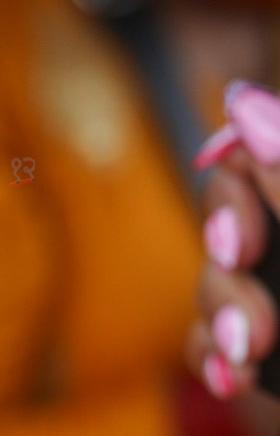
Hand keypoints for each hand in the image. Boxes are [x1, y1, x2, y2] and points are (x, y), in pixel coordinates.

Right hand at [191, 81, 279, 400]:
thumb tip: (243, 100)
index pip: (270, 148)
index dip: (244, 166)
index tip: (243, 230)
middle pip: (232, 199)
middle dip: (224, 239)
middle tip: (243, 275)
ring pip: (214, 268)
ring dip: (218, 307)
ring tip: (248, 353)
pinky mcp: (268, 356)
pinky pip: (208, 334)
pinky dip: (210, 352)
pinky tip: (232, 376)